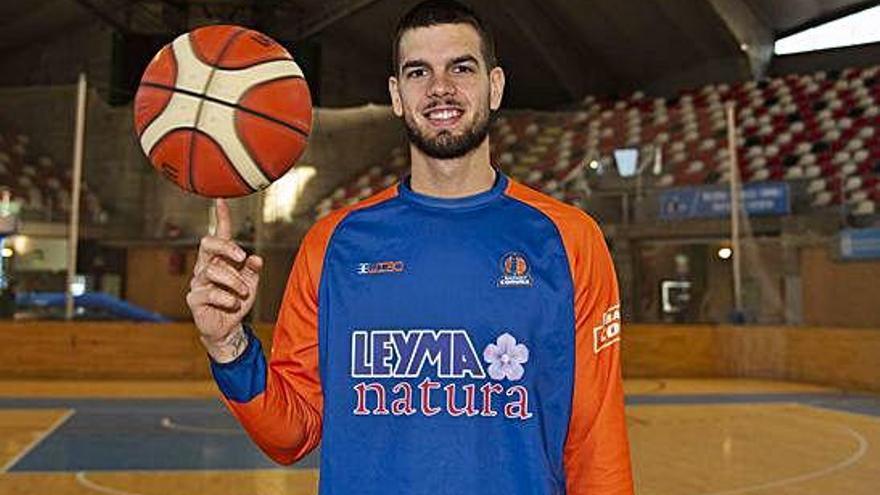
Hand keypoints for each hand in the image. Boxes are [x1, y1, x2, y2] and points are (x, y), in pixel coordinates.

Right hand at [186, 198, 262, 362]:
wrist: (228, 328)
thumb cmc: (238, 302)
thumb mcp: (251, 283)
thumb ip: (253, 270)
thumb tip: (256, 258)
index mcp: (219, 260)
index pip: (218, 235)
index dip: (221, 218)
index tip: (221, 201)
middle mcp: (205, 267)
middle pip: (207, 244)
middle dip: (226, 247)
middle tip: (242, 257)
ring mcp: (198, 282)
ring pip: (212, 271)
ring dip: (233, 281)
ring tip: (244, 292)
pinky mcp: (194, 299)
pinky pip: (209, 293)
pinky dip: (226, 298)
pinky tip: (233, 304)